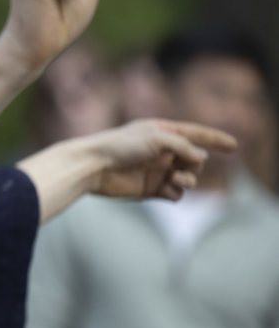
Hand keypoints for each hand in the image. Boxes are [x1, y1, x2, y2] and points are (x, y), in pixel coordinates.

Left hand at [91, 119, 236, 199]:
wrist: (94, 167)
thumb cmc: (120, 145)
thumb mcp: (156, 137)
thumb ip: (183, 146)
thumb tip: (201, 159)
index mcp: (162, 132)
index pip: (195, 135)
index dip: (215, 139)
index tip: (234, 145)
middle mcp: (162, 152)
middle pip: (195, 160)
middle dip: (195, 164)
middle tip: (182, 166)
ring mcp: (157, 171)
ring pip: (188, 179)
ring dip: (188, 180)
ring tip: (176, 179)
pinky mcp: (150, 189)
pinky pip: (175, 195)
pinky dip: (176, 193)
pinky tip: (166, 189)